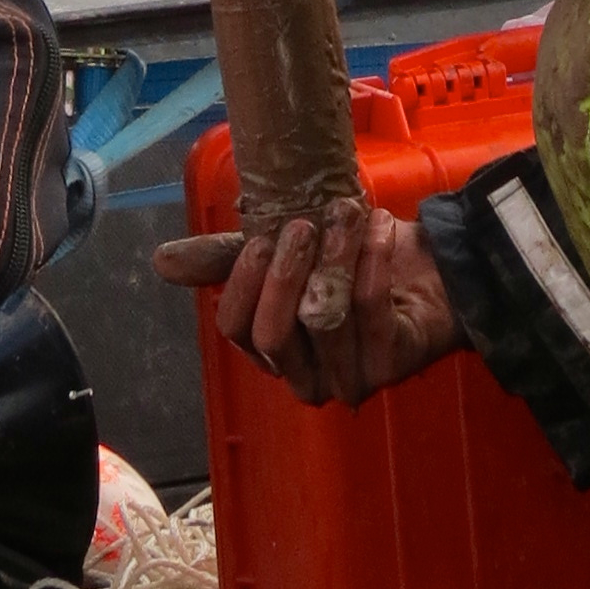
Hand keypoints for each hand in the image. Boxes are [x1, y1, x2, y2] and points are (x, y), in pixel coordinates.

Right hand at [156, 205, 461, 405]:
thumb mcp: (284, 251)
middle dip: (286, 273)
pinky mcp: (391, 364)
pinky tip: (378, 226)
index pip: (237, 331)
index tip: (262, 237)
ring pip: (324, 320)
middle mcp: (307, 376)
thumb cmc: (349, 263)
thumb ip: (227, 258)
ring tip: (347, 212)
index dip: (244, 283)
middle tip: (305, 224)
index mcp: (273, 353)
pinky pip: (371, 310)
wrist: (429, 269)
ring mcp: (349, 377)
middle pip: (274, 334)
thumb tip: (159, 261)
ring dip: (334, 257)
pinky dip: (372, 260)